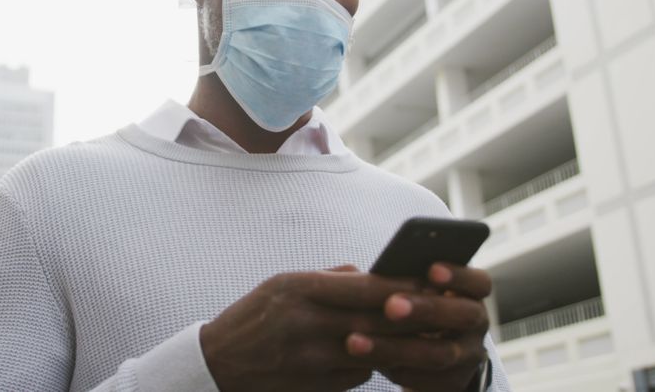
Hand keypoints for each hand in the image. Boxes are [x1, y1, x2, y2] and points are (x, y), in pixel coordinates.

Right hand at [199, 267, 423, 391]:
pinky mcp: (315, 387)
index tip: (426, 282)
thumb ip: (328, 278)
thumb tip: (371, 275)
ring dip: (393, 343)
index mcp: (299, 290)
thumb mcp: (281, 284)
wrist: (218, 365)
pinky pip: (359, 376)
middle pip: (375, 321)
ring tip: (410, 333)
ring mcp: (311, 360)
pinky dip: (369, 365)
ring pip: (373, 351)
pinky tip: (369, 355)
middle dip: (409, 317)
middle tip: (436, 310)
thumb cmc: (253, 318)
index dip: (400, 286)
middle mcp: (306, 324)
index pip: (365, 286)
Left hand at [346, 263, 490, 390]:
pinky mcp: (454, 383)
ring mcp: (469, 356)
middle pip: (464, 316)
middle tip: (391, 306)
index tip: (431, 269)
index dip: (458, 275)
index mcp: (471, 294)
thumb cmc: (414, 307)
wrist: (430, 353)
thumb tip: (357, 272)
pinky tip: (366, 363)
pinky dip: (396, 370)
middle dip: (427, 309)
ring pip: (440, 354)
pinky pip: (427, 380)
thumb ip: (402, 280)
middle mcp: (477, 324)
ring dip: (396, 347)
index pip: (479, 282)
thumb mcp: (416, 291)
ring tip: (356, 341)